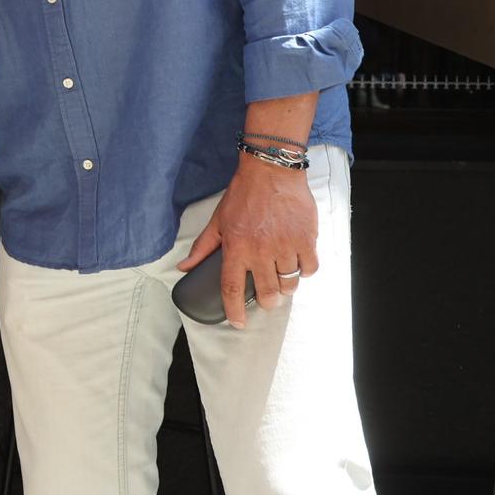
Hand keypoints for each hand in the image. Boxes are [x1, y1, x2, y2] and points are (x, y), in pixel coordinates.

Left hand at [176, 156, 318, 328]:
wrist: (271, 172)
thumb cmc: (243, 195)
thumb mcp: (217, 220)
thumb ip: (202, 247)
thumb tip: (184, 267)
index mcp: (236, 247)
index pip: (232, 287)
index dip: (234, 310)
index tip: (237, 323)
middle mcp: (261, 250)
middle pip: (268, 292)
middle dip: (268, 301)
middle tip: (267, 299)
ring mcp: (286, 246)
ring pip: (290, 282)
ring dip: (286, 286)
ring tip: (282, 280)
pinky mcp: (307, 239)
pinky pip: (310, 268)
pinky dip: (305, 271)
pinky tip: (298, 264)